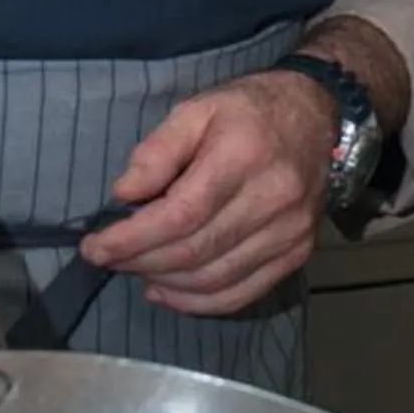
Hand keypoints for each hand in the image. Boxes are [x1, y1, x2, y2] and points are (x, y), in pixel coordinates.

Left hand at [79, 71, 337, 317]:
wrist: (318, 115)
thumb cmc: (249, 110)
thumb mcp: (197, 109)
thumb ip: (157, 151)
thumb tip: (124, 195)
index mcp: (243, 156)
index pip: (180, 215)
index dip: (132, 238)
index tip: (94, 247)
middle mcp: (272, 199)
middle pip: (195, 251)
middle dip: (140, 261)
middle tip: (108, 259)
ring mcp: (290, 232)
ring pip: (215, 279)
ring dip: (165, 283)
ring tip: (134, 270)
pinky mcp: (298, 253)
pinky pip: (243, 293)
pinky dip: (199, 303)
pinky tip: (168, 291)